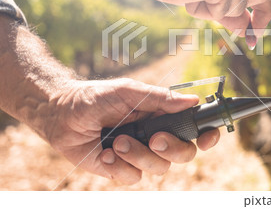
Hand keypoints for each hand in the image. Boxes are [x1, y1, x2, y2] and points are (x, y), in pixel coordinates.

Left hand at [46, 78, 219, 184]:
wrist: (62, 114)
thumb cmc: (96, 97)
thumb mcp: (129, 92)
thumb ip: (160, 98)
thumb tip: (192, 100)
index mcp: (162, 116)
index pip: (193, 129)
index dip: (206, 136)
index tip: (208, 137)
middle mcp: (155, 137)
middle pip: (183, 154)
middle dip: (172, 149)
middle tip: (154, 138)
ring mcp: (139, 155)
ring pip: (158, 168)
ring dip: (138, 155)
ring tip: (116, 141)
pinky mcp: (121, 169)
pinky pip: (133, 177)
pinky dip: (118, 166)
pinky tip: (104, 152)